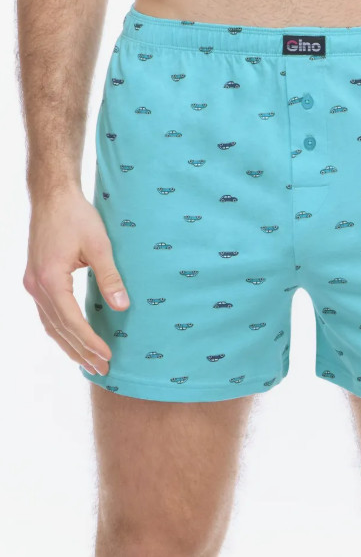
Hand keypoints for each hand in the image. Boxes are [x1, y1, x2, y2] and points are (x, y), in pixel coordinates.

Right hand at [23, 186, 129, 375]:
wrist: (53, 196)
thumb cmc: (77, 216)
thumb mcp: (99, 245)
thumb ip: (110, 276)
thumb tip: (123, 306)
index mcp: (50, 279)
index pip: (71, 321)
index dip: (89, 341)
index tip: (107, 356)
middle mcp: (36, 286)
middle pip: (58, 328)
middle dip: (80, 351)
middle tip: (102, 370)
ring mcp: (32, 283)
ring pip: (50, 324)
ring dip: (68, 344)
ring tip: (88, 363)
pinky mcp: (35, 278)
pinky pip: (47, 313)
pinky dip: (60, 329)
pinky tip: (73, 338)